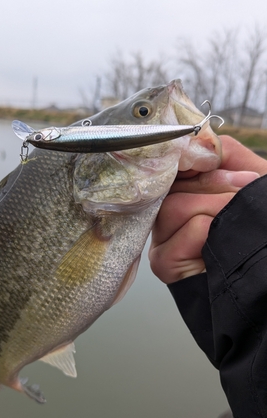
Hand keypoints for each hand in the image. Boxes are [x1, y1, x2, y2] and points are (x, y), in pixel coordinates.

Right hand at [149, 136, 266, 283]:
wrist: (258, 281)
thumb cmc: (255, 233)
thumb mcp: (251, 182)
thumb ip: (228, 154)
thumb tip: (201, 136)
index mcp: (180, 193)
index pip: (169, 166)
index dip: (190, 157)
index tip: (216, 158)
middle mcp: (164, 215)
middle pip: (173, 184)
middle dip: (217, 183)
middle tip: (245, 187)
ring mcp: (161, 239)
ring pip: (177, 205)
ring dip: (218, 207)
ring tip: (237, 219)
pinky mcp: (163, 262)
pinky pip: (189, 229)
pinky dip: (212, 231)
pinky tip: (218, 243)